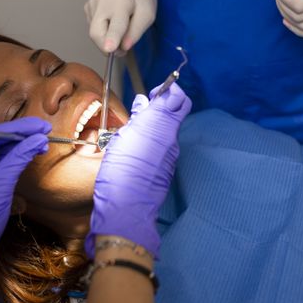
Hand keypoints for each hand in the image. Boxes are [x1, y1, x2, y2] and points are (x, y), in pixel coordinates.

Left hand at [0, 117, 50, 277]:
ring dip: (17, 147)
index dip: (17, 129)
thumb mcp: (1, 186)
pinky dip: (10, 158)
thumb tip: (38, 139)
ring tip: (40, 144)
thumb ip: (18, 158)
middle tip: (43, 131)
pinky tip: (27, 154)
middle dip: (19, 136)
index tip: (39, 126)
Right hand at [84, 0, 156, 53]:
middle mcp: (103, 0)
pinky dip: (104, 31)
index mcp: (121, 0)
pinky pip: (94, 28)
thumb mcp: (148, 15)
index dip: (112, 38)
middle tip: (121, 49)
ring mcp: (93, 3)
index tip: (109, 49)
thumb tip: (124, 47)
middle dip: (106, 47)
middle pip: (96, 33)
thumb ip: (136, 32)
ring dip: (107, 39)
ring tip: (120, 27)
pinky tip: (112, 21)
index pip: (116, 24)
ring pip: (94, 33)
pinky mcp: (87, 7)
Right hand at [85, 82, 191, 257]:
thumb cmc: (121, 173)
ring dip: (151, 124)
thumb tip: (149, 100)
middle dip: (159, 107)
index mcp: (165, 130)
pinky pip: (158, 148)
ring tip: (131, 129)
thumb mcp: (128, 136)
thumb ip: (142, 115)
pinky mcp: (161, 171)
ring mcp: (167, 158)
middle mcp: (171, 143)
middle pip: (173, 115)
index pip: (180, 100)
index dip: (169, 91)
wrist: (125, 210)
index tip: (153, 92)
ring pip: (164, 132)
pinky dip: (148, 141)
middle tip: (141, 108)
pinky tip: (132, 147)